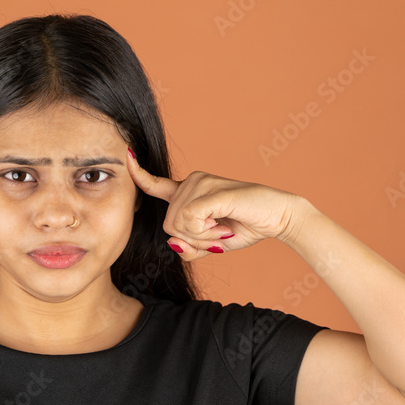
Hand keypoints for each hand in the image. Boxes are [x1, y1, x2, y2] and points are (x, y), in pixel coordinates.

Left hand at [126, 148, 304, 259]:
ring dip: (201, 238)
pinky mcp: (211, 192)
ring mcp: (201, 183)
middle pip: (168, 225)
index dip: (138, 174)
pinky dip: (205, 233)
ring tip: (223, 229)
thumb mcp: (211, 244)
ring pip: (178, 225)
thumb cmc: (245, 226)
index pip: (155, 184)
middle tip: (217, 235)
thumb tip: (174, 245)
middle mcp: (192, 182)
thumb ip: (190, 247)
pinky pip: (190, 221)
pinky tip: (222, 226)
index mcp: (189, 190)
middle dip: (192, 240)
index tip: (126, 157)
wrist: (278, 217)